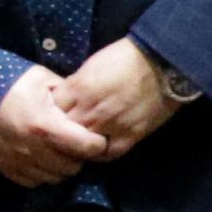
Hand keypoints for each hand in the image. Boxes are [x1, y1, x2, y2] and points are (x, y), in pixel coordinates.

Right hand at [0, 63, 116, 188]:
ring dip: (61, 166)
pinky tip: (41, 157)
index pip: (86, 147)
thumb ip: (68, 93)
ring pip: (55, 178)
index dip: (97, 143)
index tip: (96, 136)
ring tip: (58, 149)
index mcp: (45, 126)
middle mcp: (34, 150)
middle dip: (79, 156)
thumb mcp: (41, 79)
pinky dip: (42, 173)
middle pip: (73, 166)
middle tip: (76, 142)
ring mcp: (19, 162)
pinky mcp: (7, 169)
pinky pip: (35, 182)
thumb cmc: (8, 84)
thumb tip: (88, 103)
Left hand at [53, 37, 188, 154]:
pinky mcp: (130, 135)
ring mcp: (110, 125)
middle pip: (63, 130)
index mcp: (79, 88)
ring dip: (78, 145)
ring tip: (77, 143)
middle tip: (61, 133)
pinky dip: (100, 154)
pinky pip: (108, 153)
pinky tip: (97, 150)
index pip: (52, 109)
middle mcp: (91, 109)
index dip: (50, 112)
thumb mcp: (91, 65)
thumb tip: (63, 98)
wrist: (161, 62)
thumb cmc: (125, 57)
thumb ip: (75, 85)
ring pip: (82, 145)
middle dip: (60, 131)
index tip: (52, 114)